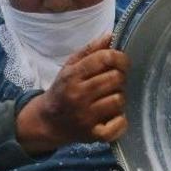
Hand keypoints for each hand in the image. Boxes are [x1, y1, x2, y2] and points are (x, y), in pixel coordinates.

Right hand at [16, 34, 129, 151]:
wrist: (47, 122)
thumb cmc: (64, 90)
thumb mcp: (71, 67)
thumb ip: (91, 50)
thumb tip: (111, 34)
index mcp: (73, 75)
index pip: (104, 59)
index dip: (120, 58)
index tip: (122, 61)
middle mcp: (78, 95)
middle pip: (116, 79)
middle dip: (120, 78)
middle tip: (115, 82)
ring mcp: (86, 117)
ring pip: (118, 100)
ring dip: (120, 98)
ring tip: (112, 98)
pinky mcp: (92, 135)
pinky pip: (118, 126)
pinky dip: (121, 121)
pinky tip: (115, 116)